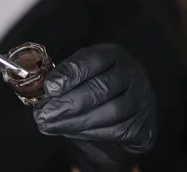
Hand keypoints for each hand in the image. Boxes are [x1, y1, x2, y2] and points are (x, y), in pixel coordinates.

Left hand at [34, 44, 155, 164]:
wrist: (128, 114)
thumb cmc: (97, 88)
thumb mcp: (83, 75)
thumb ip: (65, 80)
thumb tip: (40, 93)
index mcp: (112, 54)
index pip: (91, 60)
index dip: (69, 74)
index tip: (49, 88)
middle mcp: (132, 72)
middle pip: (101, 88)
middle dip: (68, 103)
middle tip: (43, 114)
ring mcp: (143, 97)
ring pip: (110, 111)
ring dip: (76, 121)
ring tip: (51, 126)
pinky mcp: (146, 123)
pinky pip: (117, 130)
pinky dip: (91, 133)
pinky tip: (71, 131)